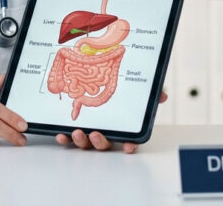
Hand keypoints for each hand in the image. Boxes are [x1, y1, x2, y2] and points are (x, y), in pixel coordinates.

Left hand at [54, 90, 168, 152]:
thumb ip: (150, 92)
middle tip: (97, 134)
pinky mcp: (72, 127)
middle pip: (104, 143)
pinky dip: (64, 138)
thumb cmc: (120, 89)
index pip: (129, 140)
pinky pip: (68, 137)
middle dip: (100, 142)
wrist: (93, 75)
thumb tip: (162, 96)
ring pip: (86, 142)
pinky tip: (61, 134)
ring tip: (77, 132)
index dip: (130, 145)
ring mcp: (88, 131)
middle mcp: (105, 131)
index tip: (128, 147)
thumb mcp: (137, 88)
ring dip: (81, 141)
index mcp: (122, 126)